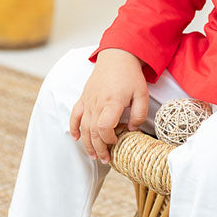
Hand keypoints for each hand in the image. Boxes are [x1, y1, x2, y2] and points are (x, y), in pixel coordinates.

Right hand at [69, 49, 148, 163]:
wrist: (117, 56)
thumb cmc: (130, 76)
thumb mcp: (142, 94)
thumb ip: (139, 114)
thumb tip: (132, 130)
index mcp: (112, 102)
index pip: (104, 127)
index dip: (108, 139)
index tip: (116, 142)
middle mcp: (97, 103)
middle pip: (92, 132)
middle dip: (99, 149)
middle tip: (106, 160)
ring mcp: (88, 101)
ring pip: (83, 127)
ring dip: (87, 144)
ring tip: (94, 156)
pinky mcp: (84, 98)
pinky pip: (75, 115)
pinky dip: (74, 128)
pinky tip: (76, 138)